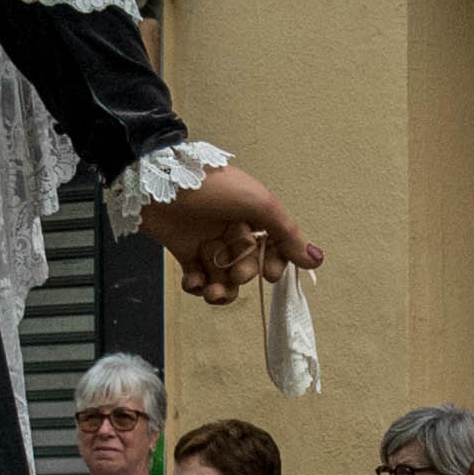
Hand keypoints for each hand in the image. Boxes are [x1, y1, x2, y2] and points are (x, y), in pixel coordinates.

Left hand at [134, 165, 323, 304]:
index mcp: (253, 214)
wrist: (156, 182)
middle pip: (248, 265)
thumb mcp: (257, 204)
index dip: (275, 263)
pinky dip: (196, 285)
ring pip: (223, 277)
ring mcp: (208, 241)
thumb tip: (316, 260)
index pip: (275, 247)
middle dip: (243, 273)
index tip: (271, 274)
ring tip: (211, 292)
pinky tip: (192, 281)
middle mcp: (233, 229)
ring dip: (220, 290)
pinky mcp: (184, 252)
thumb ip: (286, 233)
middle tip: (235, 272)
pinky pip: (198, 278)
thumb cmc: (210, 186)